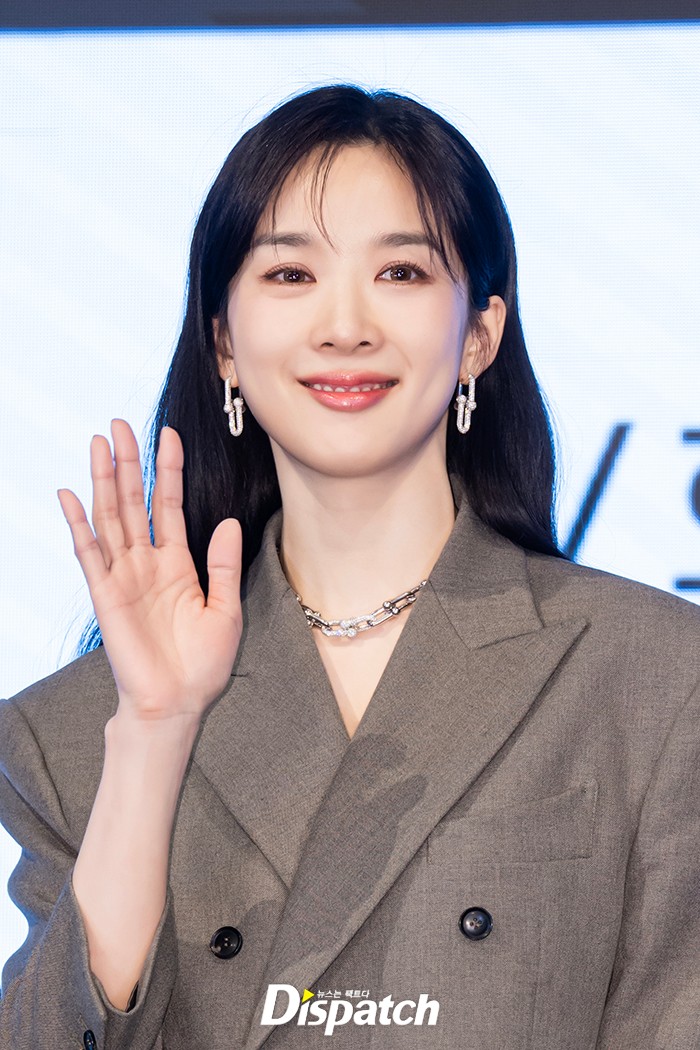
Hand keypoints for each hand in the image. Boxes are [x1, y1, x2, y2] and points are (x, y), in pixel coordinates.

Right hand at [58, 420, 241, 722]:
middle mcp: (146, 563)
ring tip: (99, 442)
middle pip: (134, 501)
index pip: (169, 504)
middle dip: (129, 462)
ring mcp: (123, 576)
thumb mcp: (225, 609)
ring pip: (110, 517)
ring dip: (104, 480)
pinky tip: (69, 494)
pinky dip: (78, 524)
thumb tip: (226, 522)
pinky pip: (89, 553)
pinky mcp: (105, 595)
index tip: (170, 434)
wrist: (179, 704)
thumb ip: (222, 565)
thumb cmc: (203, 664)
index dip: (168, 470)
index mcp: (177, 564)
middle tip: (120, 423)